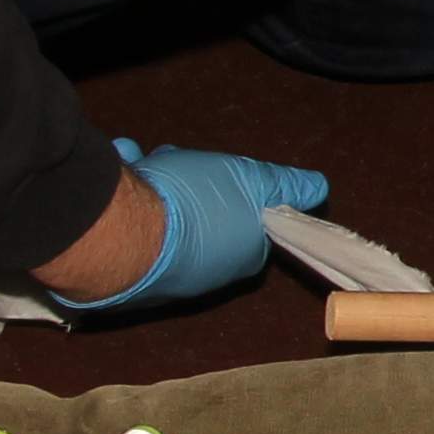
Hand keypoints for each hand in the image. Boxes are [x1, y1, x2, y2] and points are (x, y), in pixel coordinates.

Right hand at [53, 137, 328, 313]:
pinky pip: (125, 217)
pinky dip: (123, 187)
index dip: (236, 187)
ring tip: (146, 162)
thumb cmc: (193, 206)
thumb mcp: (250, 181)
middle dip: (188, 177)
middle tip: (179, 161)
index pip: (246, 219)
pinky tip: (120, 168)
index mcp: (236, 258)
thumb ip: (284, 185)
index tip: (223, 169)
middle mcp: (197, 272)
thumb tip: (318, 188)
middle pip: (200, 211)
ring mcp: (154, 269)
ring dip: (154, 175)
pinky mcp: (115, 262)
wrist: (118, 231)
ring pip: (158, 208)